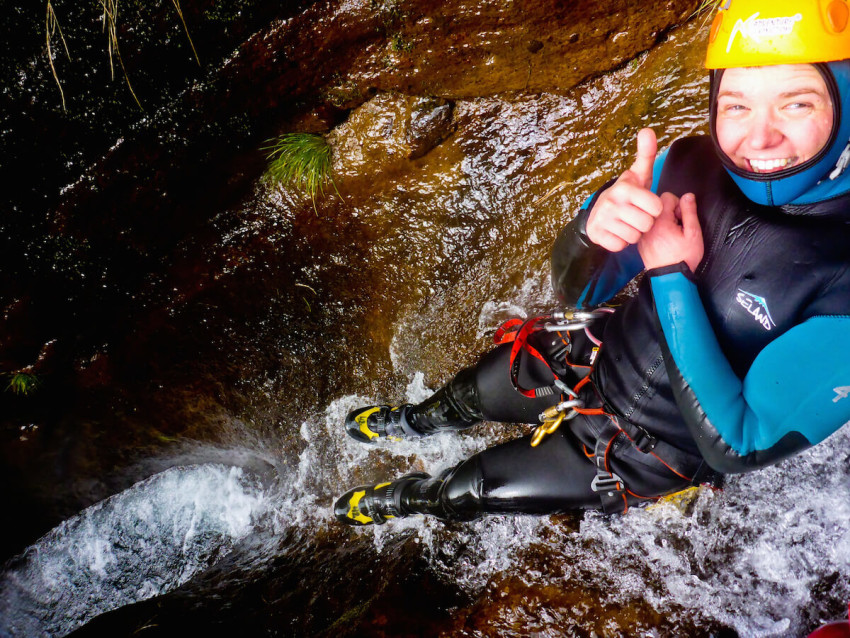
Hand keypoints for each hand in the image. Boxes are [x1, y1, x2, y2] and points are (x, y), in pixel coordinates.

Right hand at [585, 128, 662, 251]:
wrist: (598, 214)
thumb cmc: (626, 195)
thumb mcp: (637, 175)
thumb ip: (646, 154)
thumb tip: (647, 130)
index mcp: (625, 188)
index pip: (656, 208)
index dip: (653, 209)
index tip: (644, 205)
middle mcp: (612, 203)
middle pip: (647, 224)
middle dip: (644, 223)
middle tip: (635, 216)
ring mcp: (603, 220)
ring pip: (635, 236)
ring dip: (633, 233)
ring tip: (626, 224)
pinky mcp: (598, 235)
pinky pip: (621, 245)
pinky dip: (620, 242)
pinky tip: (616, 233)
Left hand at [637, 192, 702, 271]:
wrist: (671, 279)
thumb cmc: (685, 257)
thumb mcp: (694, 233)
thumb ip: (690, 212)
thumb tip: (688, 195)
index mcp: (660, 222)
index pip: (666, 197)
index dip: (678, 204)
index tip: (682, 217)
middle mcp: (647, 226)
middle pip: (657, 206)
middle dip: (670, 212)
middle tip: (678, 226)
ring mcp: (642, 235)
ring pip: (651, 217)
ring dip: (662, 221)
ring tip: (671, 235)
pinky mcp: (640, 243)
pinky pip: (647, 228)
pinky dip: (655, 230)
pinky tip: (664, 241)